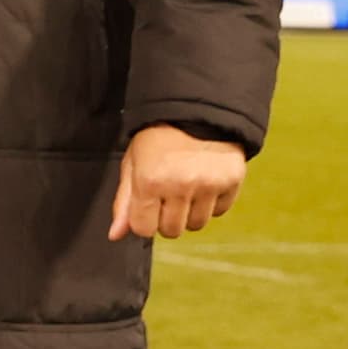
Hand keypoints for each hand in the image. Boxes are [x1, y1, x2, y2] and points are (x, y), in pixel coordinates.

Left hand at [111, 123, 244, 240]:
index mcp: (150, 182)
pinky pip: (220, 211)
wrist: (196, 113)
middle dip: (166, 219)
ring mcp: (208, 185)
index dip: (144, 221)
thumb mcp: (132, 165)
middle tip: (167, 197)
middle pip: (172, 231)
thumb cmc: (157, 140)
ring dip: (189, 214)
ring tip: (186, 190)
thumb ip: (124, 201)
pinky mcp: (232, 182)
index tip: (147, 207)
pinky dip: (212, 204)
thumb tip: (115, 235)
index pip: (144, 229)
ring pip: (196, 225)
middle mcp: (180, 186)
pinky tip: (204, 183)